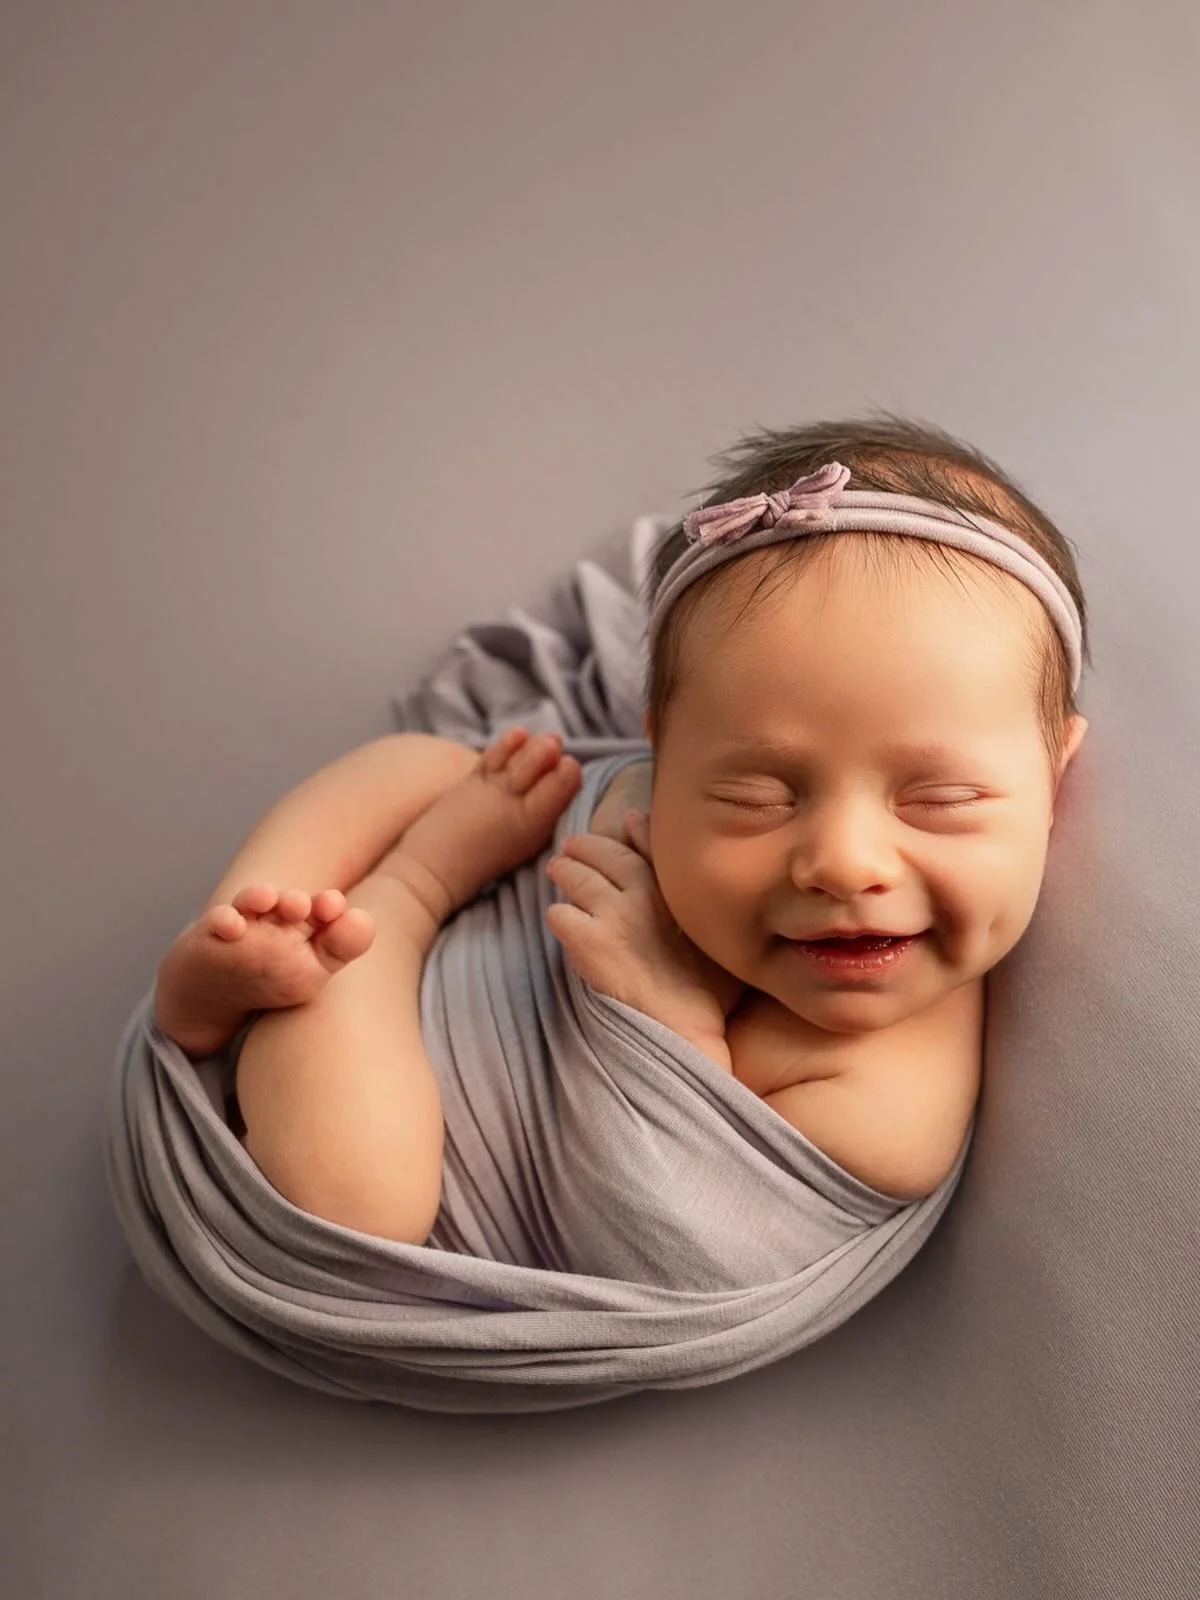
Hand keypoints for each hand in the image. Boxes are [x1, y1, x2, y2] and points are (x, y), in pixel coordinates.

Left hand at [544, 809, 742, 1067]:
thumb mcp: (705, 937)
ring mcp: (615, 917)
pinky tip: (562, 920)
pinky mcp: (590, 943)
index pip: (645, 846)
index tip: (624, 822)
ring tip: (557, 869)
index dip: (630, 831)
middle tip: (571, 847)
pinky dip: (560, 915)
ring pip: (577, 878)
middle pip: (605, 854)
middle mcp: (644, 896)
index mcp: (676, 893)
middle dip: (586, 847)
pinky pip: (561, 914)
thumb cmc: (700, 991)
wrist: (681, 1031)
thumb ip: (684, 896)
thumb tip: (671, 859)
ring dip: (565, 873)